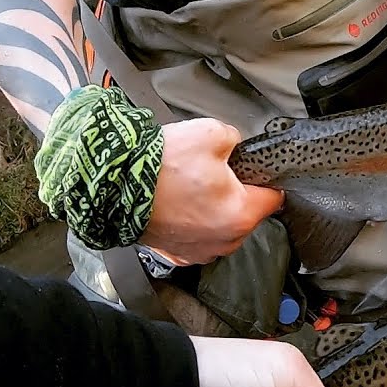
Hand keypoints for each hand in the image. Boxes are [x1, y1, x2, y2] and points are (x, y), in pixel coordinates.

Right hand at [139, 118, 284, 265]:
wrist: (113, 186)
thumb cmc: (161, 166)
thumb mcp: (212, 133)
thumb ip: (236, 139)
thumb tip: (235, 145)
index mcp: (242, 215)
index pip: (273, 197)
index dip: (264, 178)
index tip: (252, 169)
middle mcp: (225, 241)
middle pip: (246, 212)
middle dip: (234, 192)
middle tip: (211, 172)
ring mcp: (200, 251)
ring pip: (220, 225)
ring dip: (211, 208)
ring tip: (189, 186)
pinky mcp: (177, 253)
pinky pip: (195, 234)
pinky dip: (190, 219)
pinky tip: (176, 201)